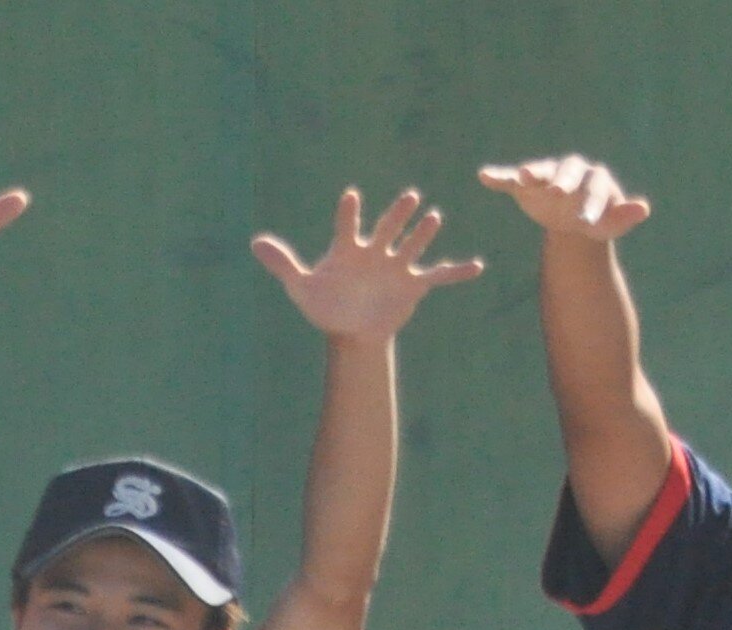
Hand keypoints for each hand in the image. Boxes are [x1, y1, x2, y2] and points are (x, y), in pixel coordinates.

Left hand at [253, 189, 484, 339]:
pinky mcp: (412, 283)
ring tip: (434, 217)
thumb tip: (254, 243)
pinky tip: (477, 267)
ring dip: (422, 234)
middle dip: (397, 215)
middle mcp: (375, 252)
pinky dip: (457, 272)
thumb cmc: (325, 304)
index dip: (348, 213)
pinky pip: (438, 275)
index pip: (347, 226)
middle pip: (387, 228)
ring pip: (411, 245)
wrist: (350, 330)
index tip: (350, 196)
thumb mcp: (301, 287)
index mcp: (348, 249)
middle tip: (409, 197)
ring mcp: (396, 266)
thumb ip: (282, 264)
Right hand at [477, 156, 651, 241]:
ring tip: (521, 176)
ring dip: (532, 171)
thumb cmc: (597, 220)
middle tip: (557, 192)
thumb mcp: (610, 224)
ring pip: (541, 169)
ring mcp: (548, 174)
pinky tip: (485, 175)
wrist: (573, 219)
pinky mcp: (526, 183)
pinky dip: (499, 175)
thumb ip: (624, 216)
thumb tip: (644, 208)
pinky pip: (511, 178)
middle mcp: (573, 170)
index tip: (586, 221)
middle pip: (568, 171)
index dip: (592, 203)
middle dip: (563, 181)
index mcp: (596, 179)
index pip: (596, 187)